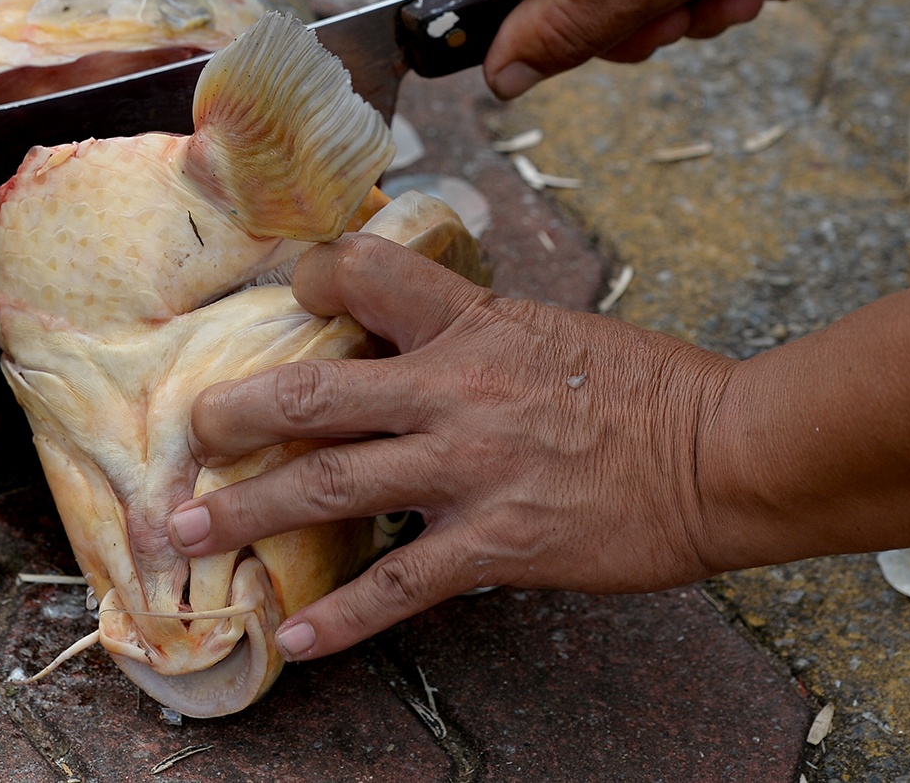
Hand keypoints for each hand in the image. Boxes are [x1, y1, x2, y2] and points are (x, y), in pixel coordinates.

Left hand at [165, 232, 739, 661]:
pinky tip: (294, 638)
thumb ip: (467, 330)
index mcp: (469, 323)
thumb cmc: (645, 385)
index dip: (311, 274)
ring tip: (187, 532)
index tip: (283, 294)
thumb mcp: (546, 327)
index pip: (365, 271)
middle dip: (235, 414)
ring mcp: (469, 469)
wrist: (722, 452)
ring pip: (329, 485)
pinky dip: (342, 617)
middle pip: (314, 392)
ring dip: (248, 510)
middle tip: (189, 432)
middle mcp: (452, 390)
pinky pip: (400, 584)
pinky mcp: (497, 543)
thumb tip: (401, 331)